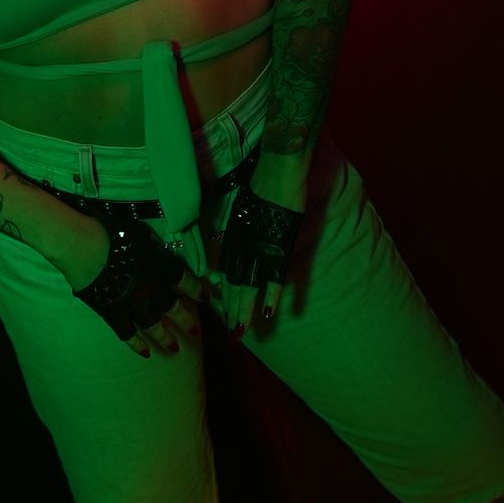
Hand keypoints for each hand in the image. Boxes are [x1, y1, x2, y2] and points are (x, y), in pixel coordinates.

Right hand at [73, 218, 206, 358]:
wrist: (84, 248)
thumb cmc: (111, 234)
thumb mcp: (139, 233)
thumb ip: (150, 244)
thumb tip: (155, 246)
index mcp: (160, 267)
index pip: (185, 280)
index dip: (197, 289)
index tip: (206, 296)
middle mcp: (151, 289)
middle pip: (174, 308)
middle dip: (186, 319)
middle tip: (195, 331)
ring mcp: (133, 305)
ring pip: (155, 326)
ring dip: (166, 337)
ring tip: (175, 347)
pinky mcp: (113, 314)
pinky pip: (128, 334)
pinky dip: (137, 344)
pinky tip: (146, 353)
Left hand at [212, 185, 303, 339]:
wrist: (278, 169)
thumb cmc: (263, 182)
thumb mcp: (245, 206)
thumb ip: (243, 224)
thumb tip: (241, 233)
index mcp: (234, 236)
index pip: (227, 272)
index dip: (225, 294)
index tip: (224, 311)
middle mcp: (243, 245)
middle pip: (235, 284)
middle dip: (231, 310)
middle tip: (231, 333)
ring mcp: (261, 247)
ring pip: (250, 286)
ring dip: (245, 311)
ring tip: (241, 332)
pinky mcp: (279, 245)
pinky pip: (275, 277)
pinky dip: (272, 296)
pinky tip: (269, 314)